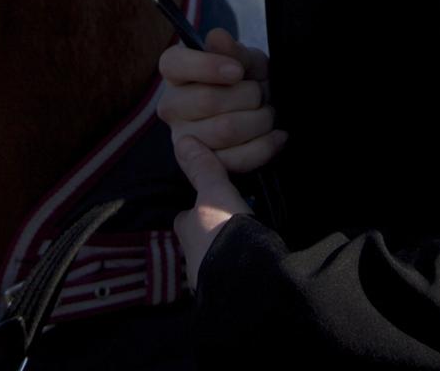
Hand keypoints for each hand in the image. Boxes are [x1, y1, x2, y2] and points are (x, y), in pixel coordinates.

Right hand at [157, 27, 285, 172]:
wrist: (259, 108)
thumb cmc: (244, 79)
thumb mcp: (243, 57)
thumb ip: (231, 49)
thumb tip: (217, 38)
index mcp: (175, 72)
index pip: (174, 64)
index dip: (207, 66)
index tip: (237, 70)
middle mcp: (171, 106)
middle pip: (208, 100)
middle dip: (247, 94)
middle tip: (260, 91)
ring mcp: (185, 138)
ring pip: (225, 130)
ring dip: (259, 119)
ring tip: (267, 112)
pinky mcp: (204, 166)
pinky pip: (236, 159)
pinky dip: (265, 145)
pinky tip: (276, 134)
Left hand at [172, 133, 252, 288]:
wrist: (244, 282)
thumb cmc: (223, 232)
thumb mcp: (215, 192)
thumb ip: (203, 169)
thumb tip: (182, 140)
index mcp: (187, 232)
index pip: (185, 219)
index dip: (195, 212)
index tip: (212, 207)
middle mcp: (192, 260)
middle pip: (200, 244)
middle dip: (213, 238)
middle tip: (236, 227)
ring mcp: (209, 284)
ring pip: (215, 264)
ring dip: (228, 257)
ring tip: (250, 247)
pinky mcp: (229, 300)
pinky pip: (233, 282)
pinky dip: (241, 275)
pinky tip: (257, 269)